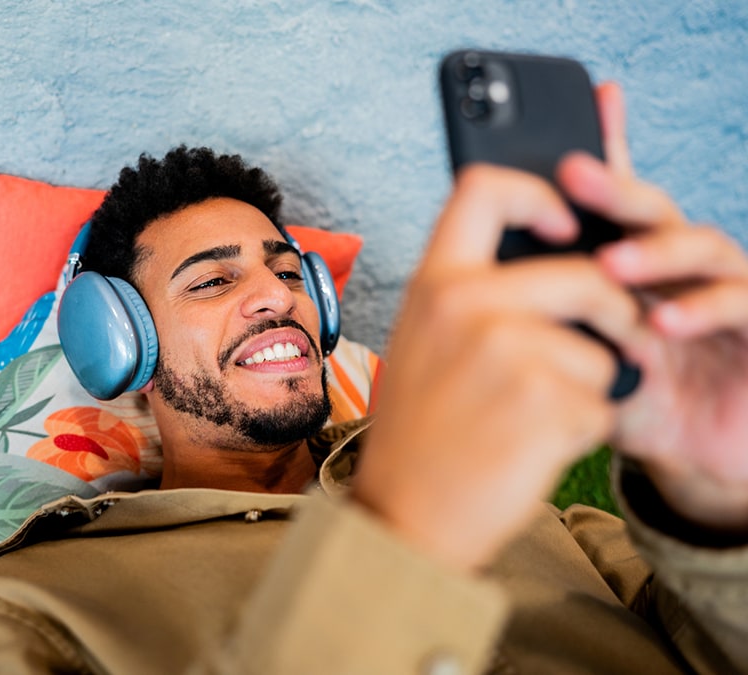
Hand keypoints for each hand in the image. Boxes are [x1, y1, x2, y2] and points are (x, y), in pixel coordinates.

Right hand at [351, 136, 646, 570]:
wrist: (402, 515)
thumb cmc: (416, 434)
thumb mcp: (422, 342)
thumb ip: (469, 295)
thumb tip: (551, 260)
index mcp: (433, 285)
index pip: (484, 190)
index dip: (537, 194)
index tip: (566, 225)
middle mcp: (467, 306)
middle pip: (586, 275)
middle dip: (616, 309)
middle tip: (616, 336)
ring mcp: (506, 353)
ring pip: (600, 352)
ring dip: (587, 388)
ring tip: (533, 417)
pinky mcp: (544, 404)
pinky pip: (602, 403)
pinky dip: (584, 428)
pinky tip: (535, 446)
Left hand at [558, 83, 747, 530]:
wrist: (691, 457)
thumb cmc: (634, 399)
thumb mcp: (582, 359)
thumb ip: (553, 322)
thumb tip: (489, 292)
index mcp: (632, 268)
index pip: (617, 205)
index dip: (607, 154)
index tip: (584, 112)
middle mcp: (676, 271)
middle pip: (653, 212)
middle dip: (617, 189)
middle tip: (575, 176)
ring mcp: (722, 294)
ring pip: (701, 246)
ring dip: (656, 250)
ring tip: (610, 265)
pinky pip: (743, 302)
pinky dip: (705, 307)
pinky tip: (665, 319)